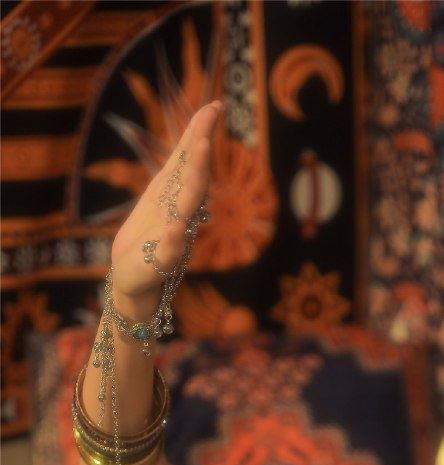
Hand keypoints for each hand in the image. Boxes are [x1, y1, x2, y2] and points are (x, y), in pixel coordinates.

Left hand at [110, 101, 222, 308]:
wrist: (132, 284)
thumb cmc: (145, 244)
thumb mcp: (157, 202)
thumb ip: (177, 177)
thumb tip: (197, 140)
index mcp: (171, 194)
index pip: (188, 158)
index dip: (200, 131)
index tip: (215, 106)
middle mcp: (177, 211)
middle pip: (192, 176)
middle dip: (201, 151)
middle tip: (210, 123)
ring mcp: (171, 236)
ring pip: (185, 206)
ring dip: (195, 181)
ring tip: (201, 152)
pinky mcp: (160, 263)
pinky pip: (168, 251)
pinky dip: (172, 240)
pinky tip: (176, 227)